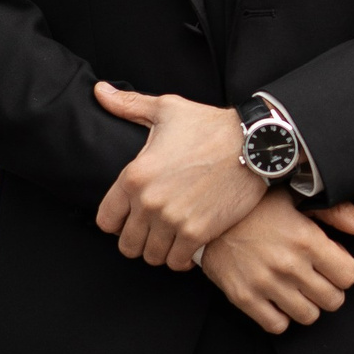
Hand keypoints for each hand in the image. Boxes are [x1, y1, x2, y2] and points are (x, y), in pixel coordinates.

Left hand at [92, 83, 264, 267]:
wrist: (253, 144)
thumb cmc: (210, 126)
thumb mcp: (167, 109)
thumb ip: (128, 105)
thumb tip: (99, 91)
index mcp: (134, 175)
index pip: (105, 220)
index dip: (116, 222)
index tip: (129, 218)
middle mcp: (149, 202)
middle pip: (127, 245)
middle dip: (137, 240)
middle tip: (151, 232)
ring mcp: (173, 220)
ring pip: (151, 256)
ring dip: (158, 250)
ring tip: (168, 239)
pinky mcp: (198, 233)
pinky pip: (177, 262)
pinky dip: (180, 259)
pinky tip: (186, 246)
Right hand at [200, 189, 353, 333]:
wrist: (207, 216)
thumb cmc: (257, 205)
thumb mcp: (298, 198)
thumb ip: (339, 213)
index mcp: (306, 239)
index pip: (349, 276)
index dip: (343, 270)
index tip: (331, 263)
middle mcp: (288, 265)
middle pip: (333, 300)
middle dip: (329, 290)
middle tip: (315, 278)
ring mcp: (265, 284)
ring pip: (309, 317)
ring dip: (307, 305)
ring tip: (296, 288)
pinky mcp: (243, 298)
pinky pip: (278, 326)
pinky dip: (281, 316)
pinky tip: (277, 298)